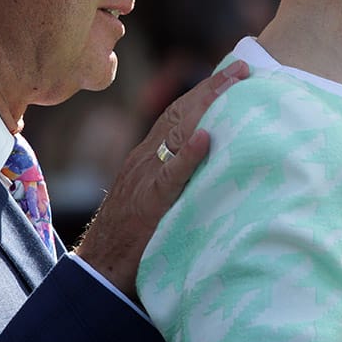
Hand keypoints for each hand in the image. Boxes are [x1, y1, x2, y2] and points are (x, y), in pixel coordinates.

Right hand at [73, 59, 248, 299]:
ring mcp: (145, 179)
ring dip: (207, 106)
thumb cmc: (131, 242)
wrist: (98, 273)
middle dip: (212, 88)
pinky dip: (188, 155)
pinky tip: (206, 138)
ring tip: (234, 86)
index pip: (177, 115)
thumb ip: (175, 179)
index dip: (204, 92)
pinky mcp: (148, 204)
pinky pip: (169, 175)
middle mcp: (145, 160)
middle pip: (181, 113)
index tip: (231, 74)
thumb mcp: (154, 199)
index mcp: (146, 158)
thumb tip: (211, 164)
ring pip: (177, 133)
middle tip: (244, 68)